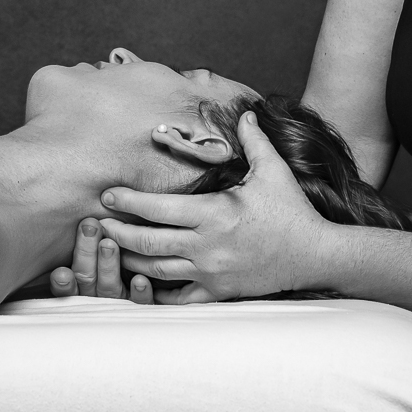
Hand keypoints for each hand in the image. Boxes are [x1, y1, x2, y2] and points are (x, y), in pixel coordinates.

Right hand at [49, 217, 153, 303]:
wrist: (140, 310)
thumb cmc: (105, 271)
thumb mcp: (88, 264)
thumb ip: (83, 245)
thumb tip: (82, 218)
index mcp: (81, 289)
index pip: (67, 286)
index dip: (62, 281)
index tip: (60, 271)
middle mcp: (96, 297)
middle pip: (87, 279)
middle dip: (86, 254)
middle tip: (89, 228)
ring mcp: (119, 302)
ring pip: (109, 288)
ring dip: (108, 267)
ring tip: (109, 244)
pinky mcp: (142, 306)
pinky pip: (140, 303)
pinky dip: (139, 292)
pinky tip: (140, 280)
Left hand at [97, 111, 332, 302]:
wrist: (315, 255)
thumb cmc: (292, 211)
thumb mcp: (273, 171)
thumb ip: (254, 141)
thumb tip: (245, 112)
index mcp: (215, 214)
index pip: (159, 208)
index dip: (129, 201)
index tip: (107, 194)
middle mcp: (207, 246)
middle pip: (148, 243)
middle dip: (117, 233)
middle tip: (96, 224)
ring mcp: (210, 273)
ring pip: (155, 272)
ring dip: (128, 261)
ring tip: (109, 250)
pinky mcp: (218, 292)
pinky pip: (177, 299)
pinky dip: (155, 292)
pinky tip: (139, 283)